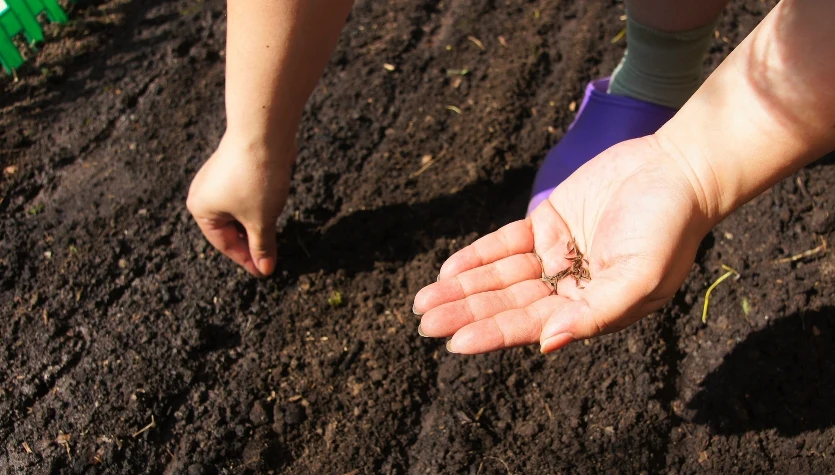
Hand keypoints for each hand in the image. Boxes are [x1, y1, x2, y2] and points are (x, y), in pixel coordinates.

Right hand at [187, 133, 293, 276]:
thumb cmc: (256, 178)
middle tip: (272, 257)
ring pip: (240, 211)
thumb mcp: (261, 220)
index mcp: (201, 209)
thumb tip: (264, 269)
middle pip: (230, 228)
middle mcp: (204, 193)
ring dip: (257, 224)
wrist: (264, 132)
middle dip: (252, 242)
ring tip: (275, 234)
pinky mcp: (236, 166)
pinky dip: (258, 206)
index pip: (225, 244)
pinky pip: (246, 195)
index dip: (247, 259)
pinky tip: (273, 209)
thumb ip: (262, 246)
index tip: (266, 271)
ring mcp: (219, 177)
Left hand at [413, 135, 715, 353]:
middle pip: (507, 303)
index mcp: (590, 309)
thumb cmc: (669, 228)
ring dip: (463, 287)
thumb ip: (596, 313)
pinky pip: (505, 243)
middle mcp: (568, 287)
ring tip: (423, 302)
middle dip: (466, 312)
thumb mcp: (639, 278)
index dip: (492, 333)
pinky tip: (448, 271)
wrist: (679, 169)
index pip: (531, 325)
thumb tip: (548, 343)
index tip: (454, 343)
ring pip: (500, 275)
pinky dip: (479, 256)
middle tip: (424, 323)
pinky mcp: (549, 222)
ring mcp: (556, 254)